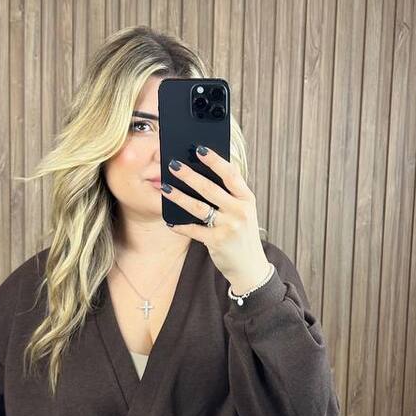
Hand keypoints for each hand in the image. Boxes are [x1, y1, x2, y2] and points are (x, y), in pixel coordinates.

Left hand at [161, 147, 270, 291]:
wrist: (250, 266)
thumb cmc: (242, 233)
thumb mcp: (243, 211)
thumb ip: (231, 193)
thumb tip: (209, 170)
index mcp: (247, 199)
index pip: (230, 174)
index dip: (215, 160)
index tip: (199, 149)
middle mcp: (240, 211)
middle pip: (210, 188)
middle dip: (189, 175)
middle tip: (173, 164)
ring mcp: (229, 227)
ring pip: (199, 207)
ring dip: (179, 197)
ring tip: (165, 188)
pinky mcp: (217, 242)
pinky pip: (194, 230)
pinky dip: (180, 225)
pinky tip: (170, 221)